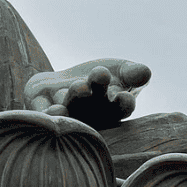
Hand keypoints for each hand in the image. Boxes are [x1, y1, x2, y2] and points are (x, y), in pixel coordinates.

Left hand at [23, 58, 151, 129]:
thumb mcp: (119, 72)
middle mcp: (89, 115)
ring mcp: (66, 112)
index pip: (121, 108)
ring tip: (80, 87)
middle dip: (97, 90)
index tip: (126, 97)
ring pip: (70, 107)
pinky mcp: (42, 107)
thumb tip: (145, 71)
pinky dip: (48, 112)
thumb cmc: (99, 80)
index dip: (124, 103)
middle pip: (94, 105)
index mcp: (111, 108)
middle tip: (100, 75)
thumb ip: (132, 73)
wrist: (63, 84)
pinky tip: (54, 108)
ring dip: (75, 98)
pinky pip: (44, 112)